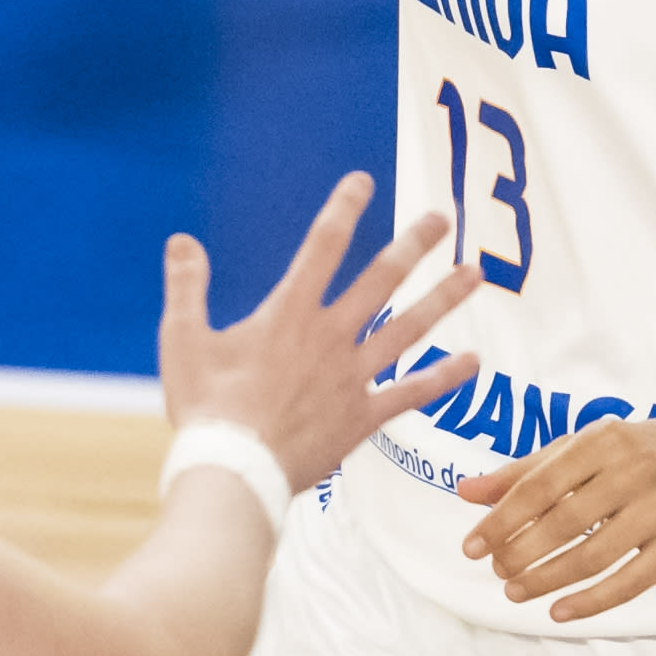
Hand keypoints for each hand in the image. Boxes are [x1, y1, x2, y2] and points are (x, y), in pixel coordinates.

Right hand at [163, 175, 487, 495]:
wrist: (233, 473)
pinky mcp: (362, 417)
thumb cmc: (204, 409)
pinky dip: (444, 377)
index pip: (322, 247)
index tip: (363, 182)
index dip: (344, 210)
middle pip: (381, 280)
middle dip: (413, 245)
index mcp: (288, 314)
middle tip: (442, 218)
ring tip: (474, 273)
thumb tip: (182, 241)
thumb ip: (186, 287)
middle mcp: (329, 338)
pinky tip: (473, 361)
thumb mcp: (181, 341)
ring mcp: (352, 377)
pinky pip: (411, 393)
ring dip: (444, 298)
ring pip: (409, 329)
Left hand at [457, 397, 655, 621]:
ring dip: (547, 580)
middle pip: (562, 524)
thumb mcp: (589, 444)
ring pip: (593, 556)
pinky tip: (559, 610)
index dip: (500, 520)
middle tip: (496, 571)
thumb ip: (527, 469)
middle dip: (520, 553)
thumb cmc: (649, 447)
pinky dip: (591, 601)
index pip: (539, 486)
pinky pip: (631, 581)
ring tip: (516, 592)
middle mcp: (632, 471)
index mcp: (602, 441)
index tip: (470, 547)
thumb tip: (466, 492)